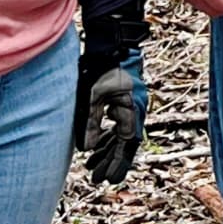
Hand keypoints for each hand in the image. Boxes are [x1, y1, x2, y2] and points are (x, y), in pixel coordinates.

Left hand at [72, 6, 147, 185]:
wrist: (111, 44)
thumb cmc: (102, 68)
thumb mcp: (92, 97)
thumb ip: (90, 123)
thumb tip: (87, 150)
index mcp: (131, 110)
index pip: (127, 144)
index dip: (118, 163)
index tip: (109, 179)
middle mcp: (135, 109)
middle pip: (125, 143)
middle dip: (111, 161)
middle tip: (98, 179)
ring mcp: (130, 105)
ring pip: (120, 135)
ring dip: (107, 151)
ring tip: (92, 166)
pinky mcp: (123, 100)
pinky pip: (117, 125)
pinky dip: (107, 137)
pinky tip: (96, 146)